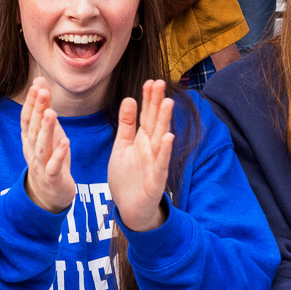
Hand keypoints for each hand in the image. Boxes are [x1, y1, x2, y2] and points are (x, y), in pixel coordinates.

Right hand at [19, 79, 75, 212]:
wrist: (48, 194)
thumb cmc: (49, 158)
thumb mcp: (47, 133)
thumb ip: (43, 110)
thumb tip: (39, 82)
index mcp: (29, 139)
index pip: (27, 118)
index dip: (32, 102)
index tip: (37, 85)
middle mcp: (32, 150)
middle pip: (33, 128)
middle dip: (38, 110)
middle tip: (42, 92)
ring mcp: (40, 165)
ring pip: (42, 145)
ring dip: (46, 129)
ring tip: (51, 113)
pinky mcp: (52, 177)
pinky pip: (54, 165)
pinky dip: (59, 153)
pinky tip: (65, 141)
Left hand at [107, 80, 173, 233]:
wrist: (129, 208)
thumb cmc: (127, 177)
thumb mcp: (121, 147)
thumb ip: (126, 125)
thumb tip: (129, 98)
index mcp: (142, 140)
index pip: (146, 115)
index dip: (148, 99)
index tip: (150, 81)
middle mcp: (151, 148)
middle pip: (155, 122)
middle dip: (157, 103)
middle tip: (160, 83)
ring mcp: (155, 163)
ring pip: (160, 139)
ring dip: (164, 122)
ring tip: (167, 103)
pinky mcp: (156, 180)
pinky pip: (161, 164)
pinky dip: (164, 152)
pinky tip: (168, 137)